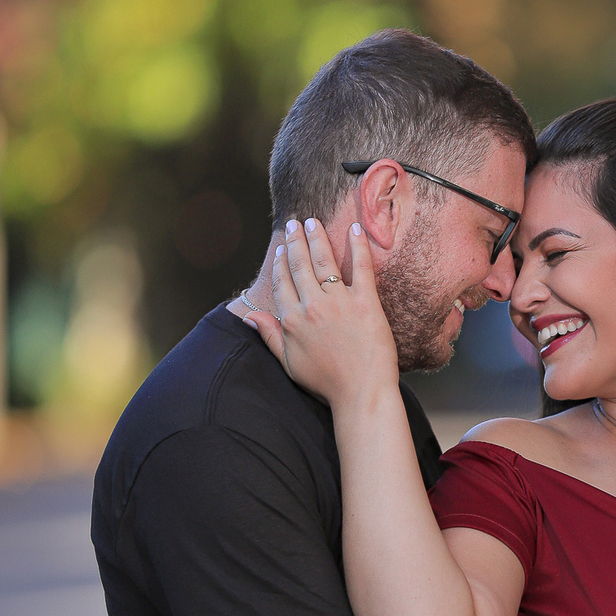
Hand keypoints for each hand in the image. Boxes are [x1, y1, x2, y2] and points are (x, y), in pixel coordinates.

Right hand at [254, 219, 398, 411]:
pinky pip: (361, 266)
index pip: (282, 283)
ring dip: (316, 237)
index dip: (281, 263)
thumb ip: (269, 336)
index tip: (282, 248)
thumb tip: (250, 316)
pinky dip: (358, 245)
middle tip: (294, 223)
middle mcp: (312, 306)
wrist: (361, 393)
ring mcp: (339, 302)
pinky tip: (354, 228)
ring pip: (323, 261)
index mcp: (292, 321)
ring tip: (313, 222)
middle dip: (295, 241)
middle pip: (300, 265)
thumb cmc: (326, 384)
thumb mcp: (289, 363)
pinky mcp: (366, 302)